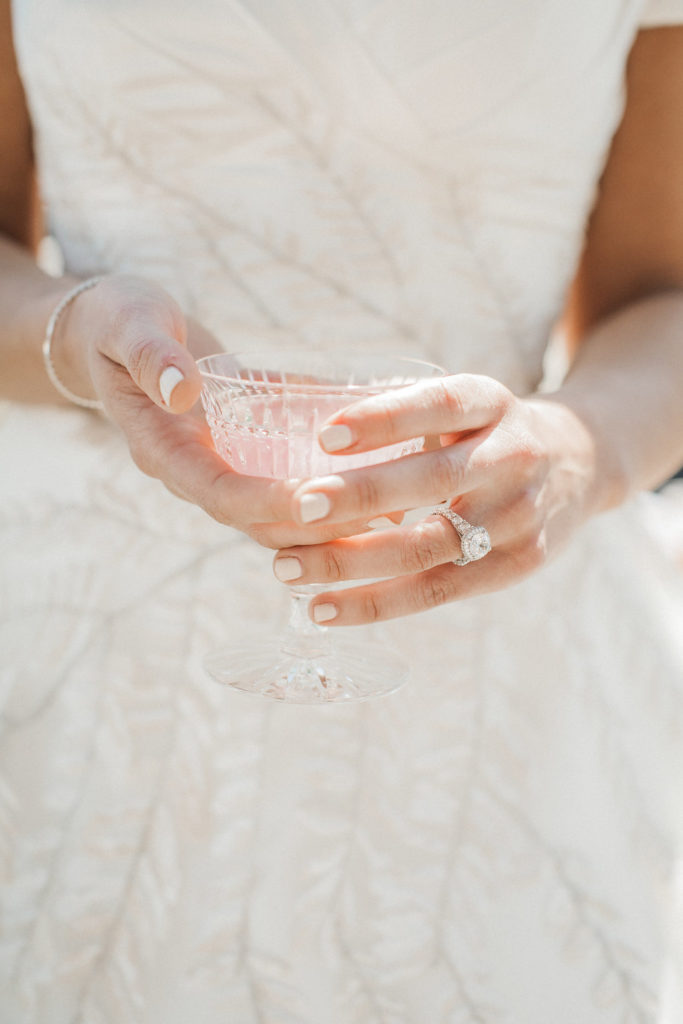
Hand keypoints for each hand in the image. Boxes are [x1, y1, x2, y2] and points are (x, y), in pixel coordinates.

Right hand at [56, 274, 369, 547]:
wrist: (115, 335)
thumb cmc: (120, 323)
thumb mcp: (129, 327)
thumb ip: (152, 358)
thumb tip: (183, 390)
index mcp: (163, 451)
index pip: (221, 492)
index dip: (268, 501)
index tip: (317, 500)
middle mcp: (195, 472)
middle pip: (259, 520)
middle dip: (315, 525)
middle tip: (376, 517)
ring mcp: (222, 468)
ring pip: (279, 515)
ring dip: (331, 522)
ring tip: (393, 517)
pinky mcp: (245, 456)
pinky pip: (289, 484)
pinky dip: (330, 490)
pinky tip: (383, 486)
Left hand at [272, 374, 599, 621]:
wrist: (580, 462)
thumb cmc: (489, 432)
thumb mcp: (465, 405)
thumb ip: (403, 417)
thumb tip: (295, 433)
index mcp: (492, 403)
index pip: (440, 404)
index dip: (384, 419)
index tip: (324, 434)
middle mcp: (513, 456)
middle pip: (433, 480)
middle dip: (360, 497)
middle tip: (297, 507)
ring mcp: (520, 515)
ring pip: (429, 546)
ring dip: (352, 562)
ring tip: (287, 567)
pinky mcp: (518, 564)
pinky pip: (438, 592)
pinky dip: (376, 604)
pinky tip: (322, 610)